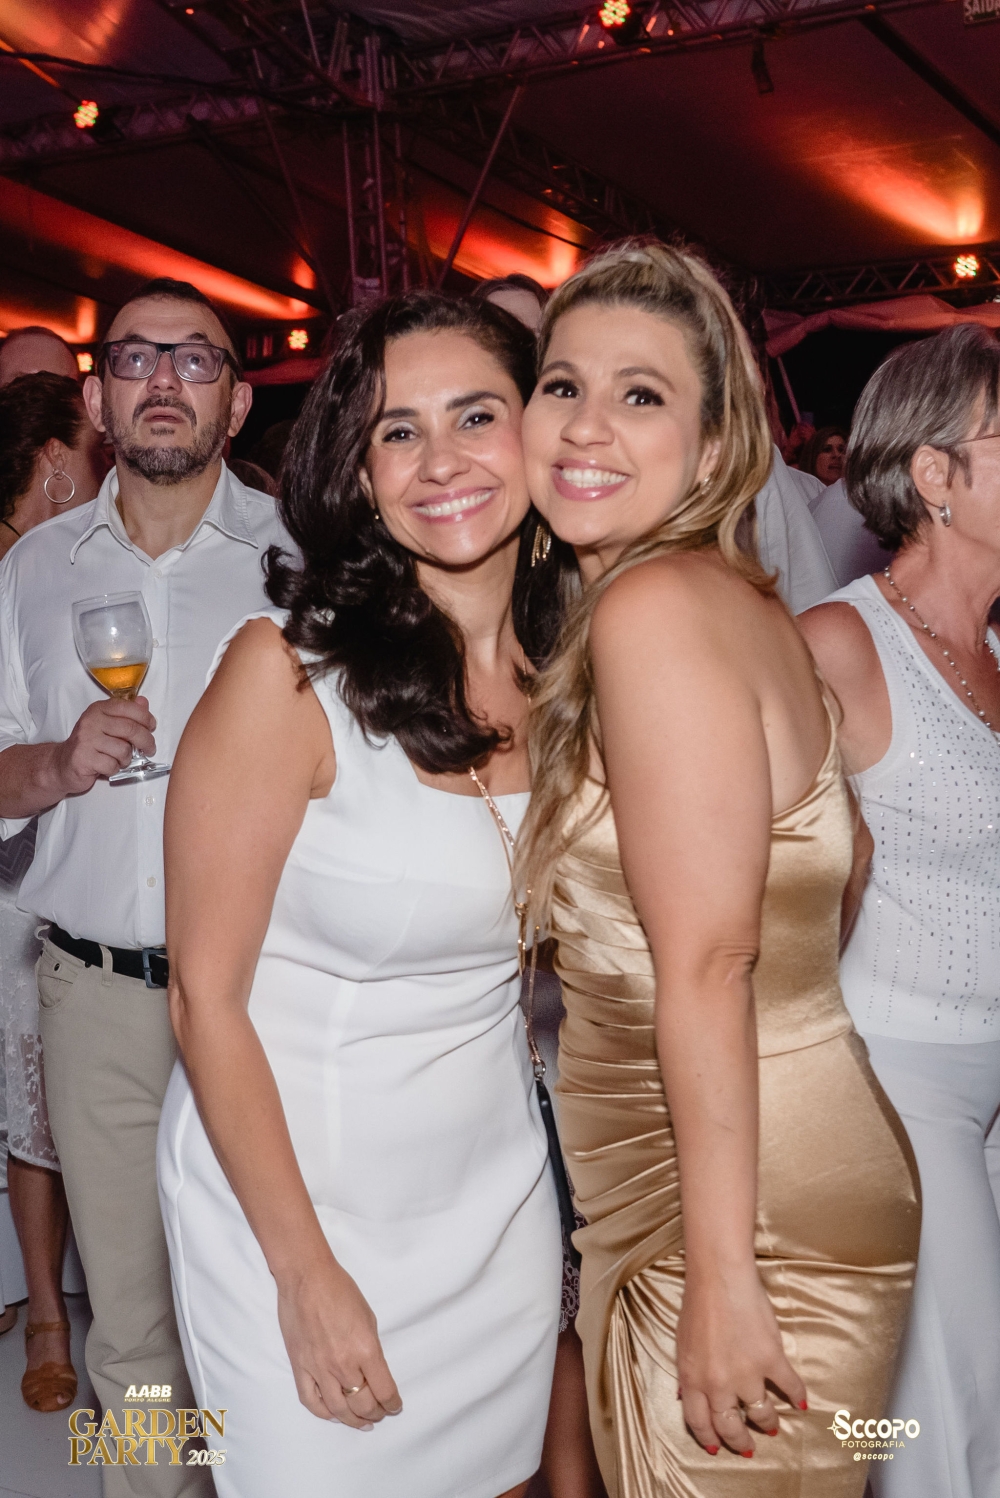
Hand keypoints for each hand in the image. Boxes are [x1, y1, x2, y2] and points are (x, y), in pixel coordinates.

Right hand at [51, 697, 156, 794]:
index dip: (145, 718)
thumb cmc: (90, 744)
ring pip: (123, 750)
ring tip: (119, 759)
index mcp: (99, 709)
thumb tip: (143, 702)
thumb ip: (126, 714)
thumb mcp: (107, 725)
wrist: (62, 763)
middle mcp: (91, 721)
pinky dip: (114, 769)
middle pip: (130, 729)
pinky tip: (107, 767)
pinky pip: (112, 765)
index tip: (151, 727)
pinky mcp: (83, 758)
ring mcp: (86, 739)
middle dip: (146, 741)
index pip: (128, 708)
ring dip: (127, 759)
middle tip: (150, 749)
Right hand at [276, 1253, 401, 1429]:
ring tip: (362, 1422)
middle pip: (363, 1404)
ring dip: (353, 1420)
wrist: (307, 1278)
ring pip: (338, 1409)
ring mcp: (319, 1368)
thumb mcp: (369, 1318)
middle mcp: (343, 1364)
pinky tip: (334, 1415)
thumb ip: (371, 1349)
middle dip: (376, 1413)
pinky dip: (324, 1413)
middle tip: (381, 1414)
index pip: (384, 1390)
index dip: (393, 1403)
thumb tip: (373, 1371)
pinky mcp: (300, 1368)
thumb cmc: (340, 1290)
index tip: (395, 1406)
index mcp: (365, 1349)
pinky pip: (312, 1401)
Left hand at [677, 1264, 806, 1455]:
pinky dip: (797, 1397)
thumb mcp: (681, 1344)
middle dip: (740, 1442)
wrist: (720, 1277)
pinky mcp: (771, 1359)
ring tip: (771, 1426)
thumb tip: (686, 1399)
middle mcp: (719, 1384)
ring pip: (761, 1414)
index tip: (718, 1447)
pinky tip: (801, 1403)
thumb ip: (688, 1374)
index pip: (699, 1423)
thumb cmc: (697, 1303)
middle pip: (730, 1427)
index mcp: (693, 1379)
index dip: (710, 1439)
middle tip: (748, 1447)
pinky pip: (789, 1387)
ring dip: (767, 1423)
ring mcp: (747, 1373)